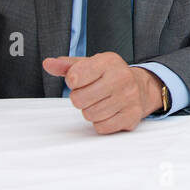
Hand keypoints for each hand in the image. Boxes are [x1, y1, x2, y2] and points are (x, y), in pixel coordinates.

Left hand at [42, 53, 161, 134]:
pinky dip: (101, 122)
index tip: (81, 80)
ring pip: (90, 115)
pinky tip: (109, 112)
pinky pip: (102, 127)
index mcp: (109, 61)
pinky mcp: (132, 115)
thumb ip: (66, 66)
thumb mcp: (89, 65)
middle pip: (79, 99)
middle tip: (90, 94)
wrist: (140, 87)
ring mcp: (129, 97)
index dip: (72, 82)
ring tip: (100, 102)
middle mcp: (122, 77)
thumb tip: (48, 64)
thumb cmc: (109, 76)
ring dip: (90, 111)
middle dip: (80, 99)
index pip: (74, 77)